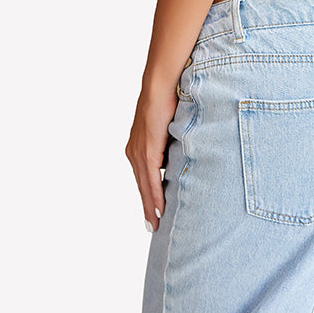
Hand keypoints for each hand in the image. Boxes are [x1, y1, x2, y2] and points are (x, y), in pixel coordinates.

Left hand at [125, 84, 177, 231]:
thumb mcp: (168, 127)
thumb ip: (170, 143)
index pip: (143, 176)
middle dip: (146, 207)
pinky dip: (154, 196)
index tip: (152, 210)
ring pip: (144, 187)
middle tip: (152, 226)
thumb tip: (179, 154)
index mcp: (137, 146)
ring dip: (150, 207)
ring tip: (156, 224)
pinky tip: (159, 209)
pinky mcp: (147, 152)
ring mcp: (139, 153)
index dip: (147, 194)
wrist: (161, 86)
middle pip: (141, 185)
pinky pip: (151, 180)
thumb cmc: (167, 100)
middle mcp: (134, 152)